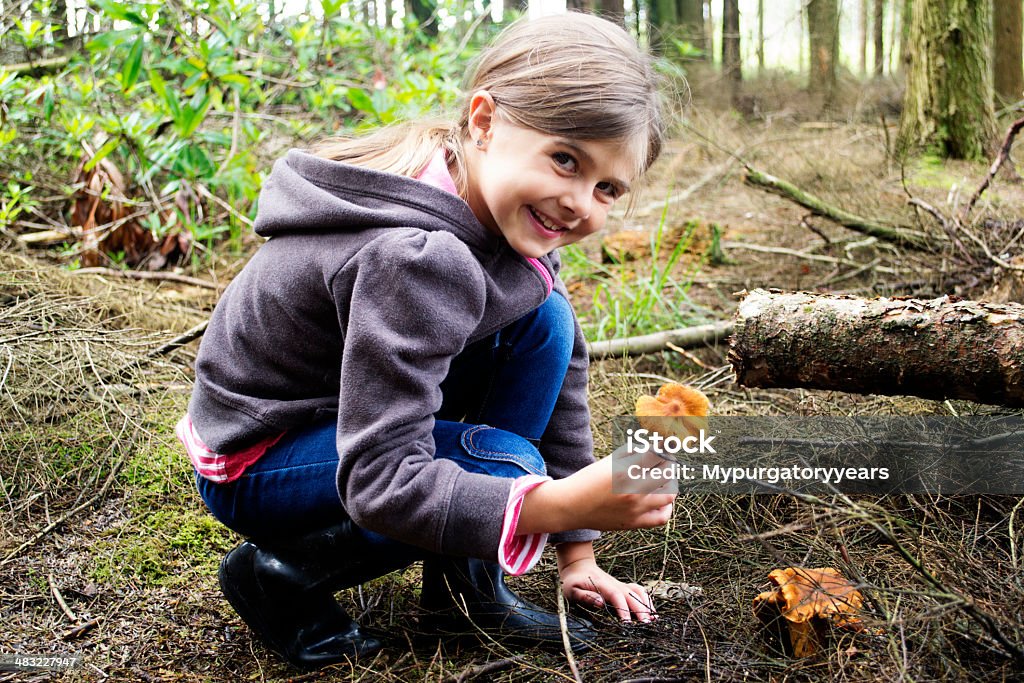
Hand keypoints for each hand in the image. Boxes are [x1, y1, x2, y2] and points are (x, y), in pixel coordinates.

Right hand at [517, 445, 675, 533]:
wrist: (570, 506)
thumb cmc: (588, 479)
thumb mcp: (609, 461)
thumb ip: (632, 452)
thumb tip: (654, 446)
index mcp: (626, 471)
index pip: (658, 455)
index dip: (664, 448)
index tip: (664, 445)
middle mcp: (633, 490)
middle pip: (667, 473)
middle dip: (669, 463)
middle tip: (664, 460)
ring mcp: (636, 509)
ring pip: (669, 494)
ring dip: (670, 483)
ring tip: (663, 478)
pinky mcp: (634, 522)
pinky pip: (661, 517)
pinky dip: (666, 507)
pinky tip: (662, 500)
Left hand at [559, 555, 656, 622]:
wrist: (578, 566)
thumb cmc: (573, 581)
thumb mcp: (572, 590)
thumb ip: (585, 596)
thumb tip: (601, 604)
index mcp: (602, 585)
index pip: (616, 596)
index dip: (623, 609)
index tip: (627, 623)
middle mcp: (615, 584)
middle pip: (631, 596)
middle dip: (640, 610)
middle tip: (646, 625)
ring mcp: (621, 585)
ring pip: (638, 592)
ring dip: (647, 604)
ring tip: (654, 619)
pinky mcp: (623, 588)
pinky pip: (639, 591)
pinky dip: (647, 600)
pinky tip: (652, 612)